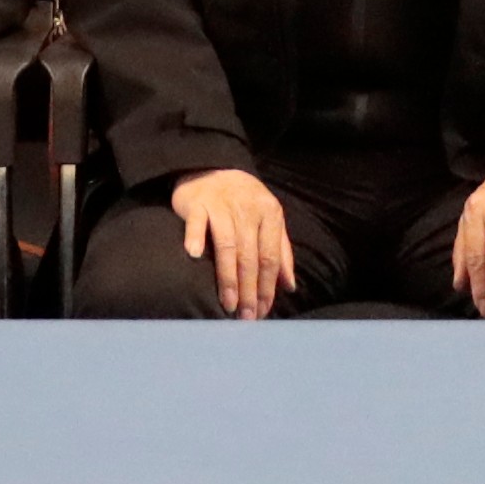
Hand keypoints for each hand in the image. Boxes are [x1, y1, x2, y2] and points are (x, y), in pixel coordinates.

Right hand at [176, 168, 297, 317]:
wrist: (211, 167)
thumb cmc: (242, 201)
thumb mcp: (268, 220)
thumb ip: (281, 252)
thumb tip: (289, 286)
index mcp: (270, 214)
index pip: (270, 257)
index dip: (268, 287)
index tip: (262, 311)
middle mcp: (248, 209)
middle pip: (250, 256)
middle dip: (250, 290)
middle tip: (247, 316)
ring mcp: (222, 205)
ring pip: (227, 246)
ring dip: (228, 277)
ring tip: (229, 304)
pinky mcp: (198, 202)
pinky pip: (197, 222)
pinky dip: (195, 237)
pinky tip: (194, 255)